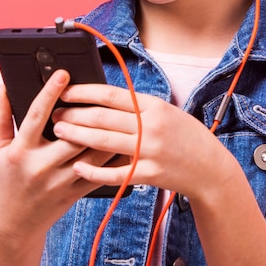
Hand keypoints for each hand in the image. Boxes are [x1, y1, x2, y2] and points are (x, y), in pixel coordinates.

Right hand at [0, 70, 115, 235]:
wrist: (13, 224)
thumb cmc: (5, 179)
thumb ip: (0, 116)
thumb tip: (2, 85)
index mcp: (21, 151)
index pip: (37, 116)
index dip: (50, 92)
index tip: (63, 73)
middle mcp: (41, 166)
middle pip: (72, 135)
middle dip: (86, 113)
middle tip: (99, 93)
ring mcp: (61, 182)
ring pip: (92, 153)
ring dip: (106, 133)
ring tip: (117, 112)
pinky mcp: (76, 193)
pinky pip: (101, 172)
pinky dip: (114, 157)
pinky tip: (123, 140)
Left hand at [52, 84, 235, 200]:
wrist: (209, 167)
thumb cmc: (185, 136)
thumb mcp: (166, 112)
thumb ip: (138, 107)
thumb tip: (103, 98)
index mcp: (153, 106)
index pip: (111, 95)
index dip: (85, 93)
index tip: (66, 91)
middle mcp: (150, 126)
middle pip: (103, 118)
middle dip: (75, 114)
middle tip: (55, 114)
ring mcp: (149, 151)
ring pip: (104, 142)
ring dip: (77, 136)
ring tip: (59, 132)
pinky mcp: (149, 174)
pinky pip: (115, 173)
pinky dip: (94, 171)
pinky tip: (77, 167)